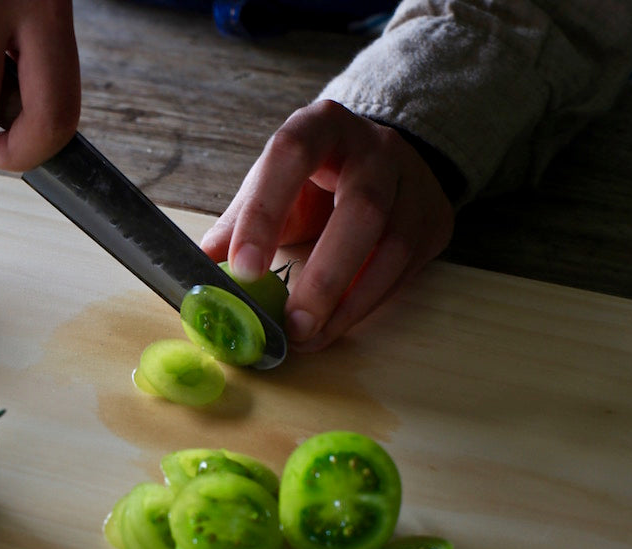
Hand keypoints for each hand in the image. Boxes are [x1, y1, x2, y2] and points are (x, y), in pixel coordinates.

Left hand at [200, 100, 454, 351]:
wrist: (380, 159)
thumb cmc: (313, 177)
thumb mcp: (271, 184)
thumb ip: (237, 222)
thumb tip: (197, 268)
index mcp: (320, 126)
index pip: (291, 156)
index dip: (265, 212)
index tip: (243, 269)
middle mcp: (375, 149)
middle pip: (362, 208)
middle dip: (324, 274)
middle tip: (291, 324)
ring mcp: (413, 184)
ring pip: (393, 246)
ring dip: (348, 302)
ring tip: (308, 337)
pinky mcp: (433, 221)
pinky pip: (405, 271)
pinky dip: (367, 305)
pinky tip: (335, 327)